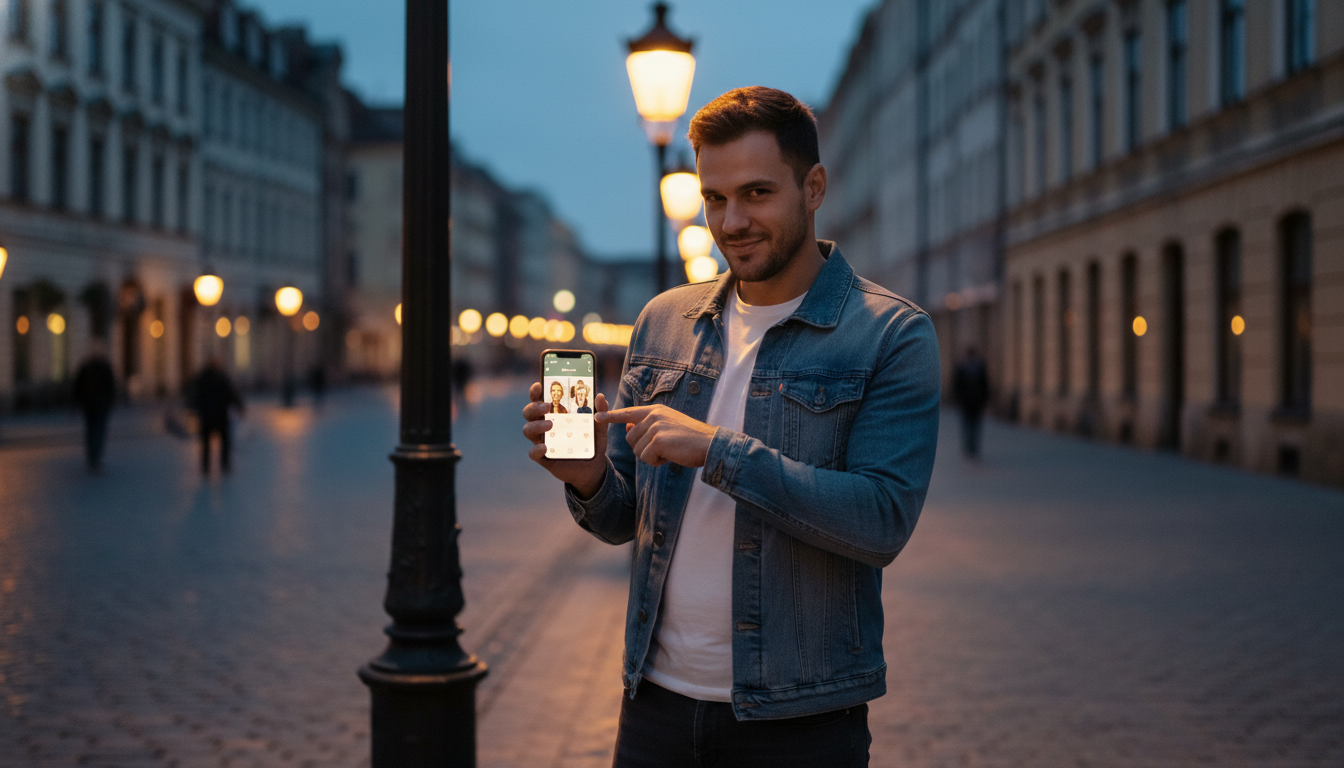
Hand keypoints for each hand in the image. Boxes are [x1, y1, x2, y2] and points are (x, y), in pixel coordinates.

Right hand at [522, 382, 609, 498]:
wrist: (592, 467)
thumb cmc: (591, 442)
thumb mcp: (599, 427)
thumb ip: (601, 412)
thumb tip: (601, 396)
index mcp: (554, 413)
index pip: (539, 399)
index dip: (535, 391)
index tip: (539, 385)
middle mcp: (544, 425)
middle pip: (529, 412)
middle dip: (534, 407)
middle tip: (547, 406)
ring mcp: (542, 440)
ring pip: (528, 429)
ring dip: (536, 425)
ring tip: (550, 425)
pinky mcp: (543, 457)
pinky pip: (533, 453)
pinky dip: (536, 449)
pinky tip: (544, 447)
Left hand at [597, 405, 715, 467]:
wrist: (710, 444)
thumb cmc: (691, 439)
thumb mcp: (668, 426)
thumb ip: (649, 426)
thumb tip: (628, 427)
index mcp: (655, 410)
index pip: (628, 413)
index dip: (611, 416)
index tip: (596, 417)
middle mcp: (653, 415)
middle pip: (631, 439)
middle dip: (643, 449)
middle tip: (664, 449)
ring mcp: (655, 427)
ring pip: (637, 450)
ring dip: (651, 457)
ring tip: (670, 451)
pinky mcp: (658, 440)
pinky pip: (646, 458)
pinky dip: (657, 462)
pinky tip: (670, 456)